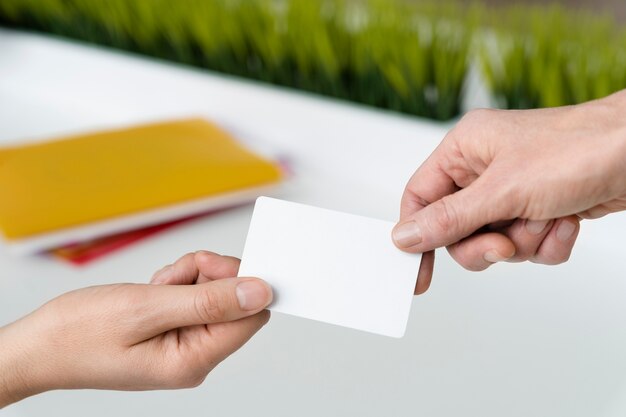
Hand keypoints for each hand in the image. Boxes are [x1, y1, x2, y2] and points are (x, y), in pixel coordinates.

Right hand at [0, 251, 270, 407]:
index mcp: (194, 359)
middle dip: (209, 276)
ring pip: (214, 292)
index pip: (251, 317)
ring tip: (155, 286)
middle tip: (174, 274)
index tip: (212, 265)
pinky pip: (194, 295)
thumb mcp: (147, 309)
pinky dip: (177, 282)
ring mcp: (185, 343)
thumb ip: (209, 300)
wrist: (39, 345)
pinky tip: (152, 289)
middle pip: (235, 301)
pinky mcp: (175, 329)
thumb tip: (261, 292)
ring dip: (189, 277)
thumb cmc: (79, 333)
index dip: (242, 284)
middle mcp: (196, 355)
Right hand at [393, 90, 625, 292]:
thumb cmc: (578, 150)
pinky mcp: (539, 208)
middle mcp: (484, 169)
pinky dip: (547, 242)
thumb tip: (405, 236)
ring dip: (523, 241)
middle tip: (503, 245)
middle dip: (485, 243)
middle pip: (456, 229)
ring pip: (492, 241)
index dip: (416, 235)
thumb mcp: (502, 191)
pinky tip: (566, 222)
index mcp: (464, 149)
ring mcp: (513, 190)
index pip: (420, 197)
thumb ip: (449, 219)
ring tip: (547, 218)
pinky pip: (525, 244)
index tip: (416, 272)